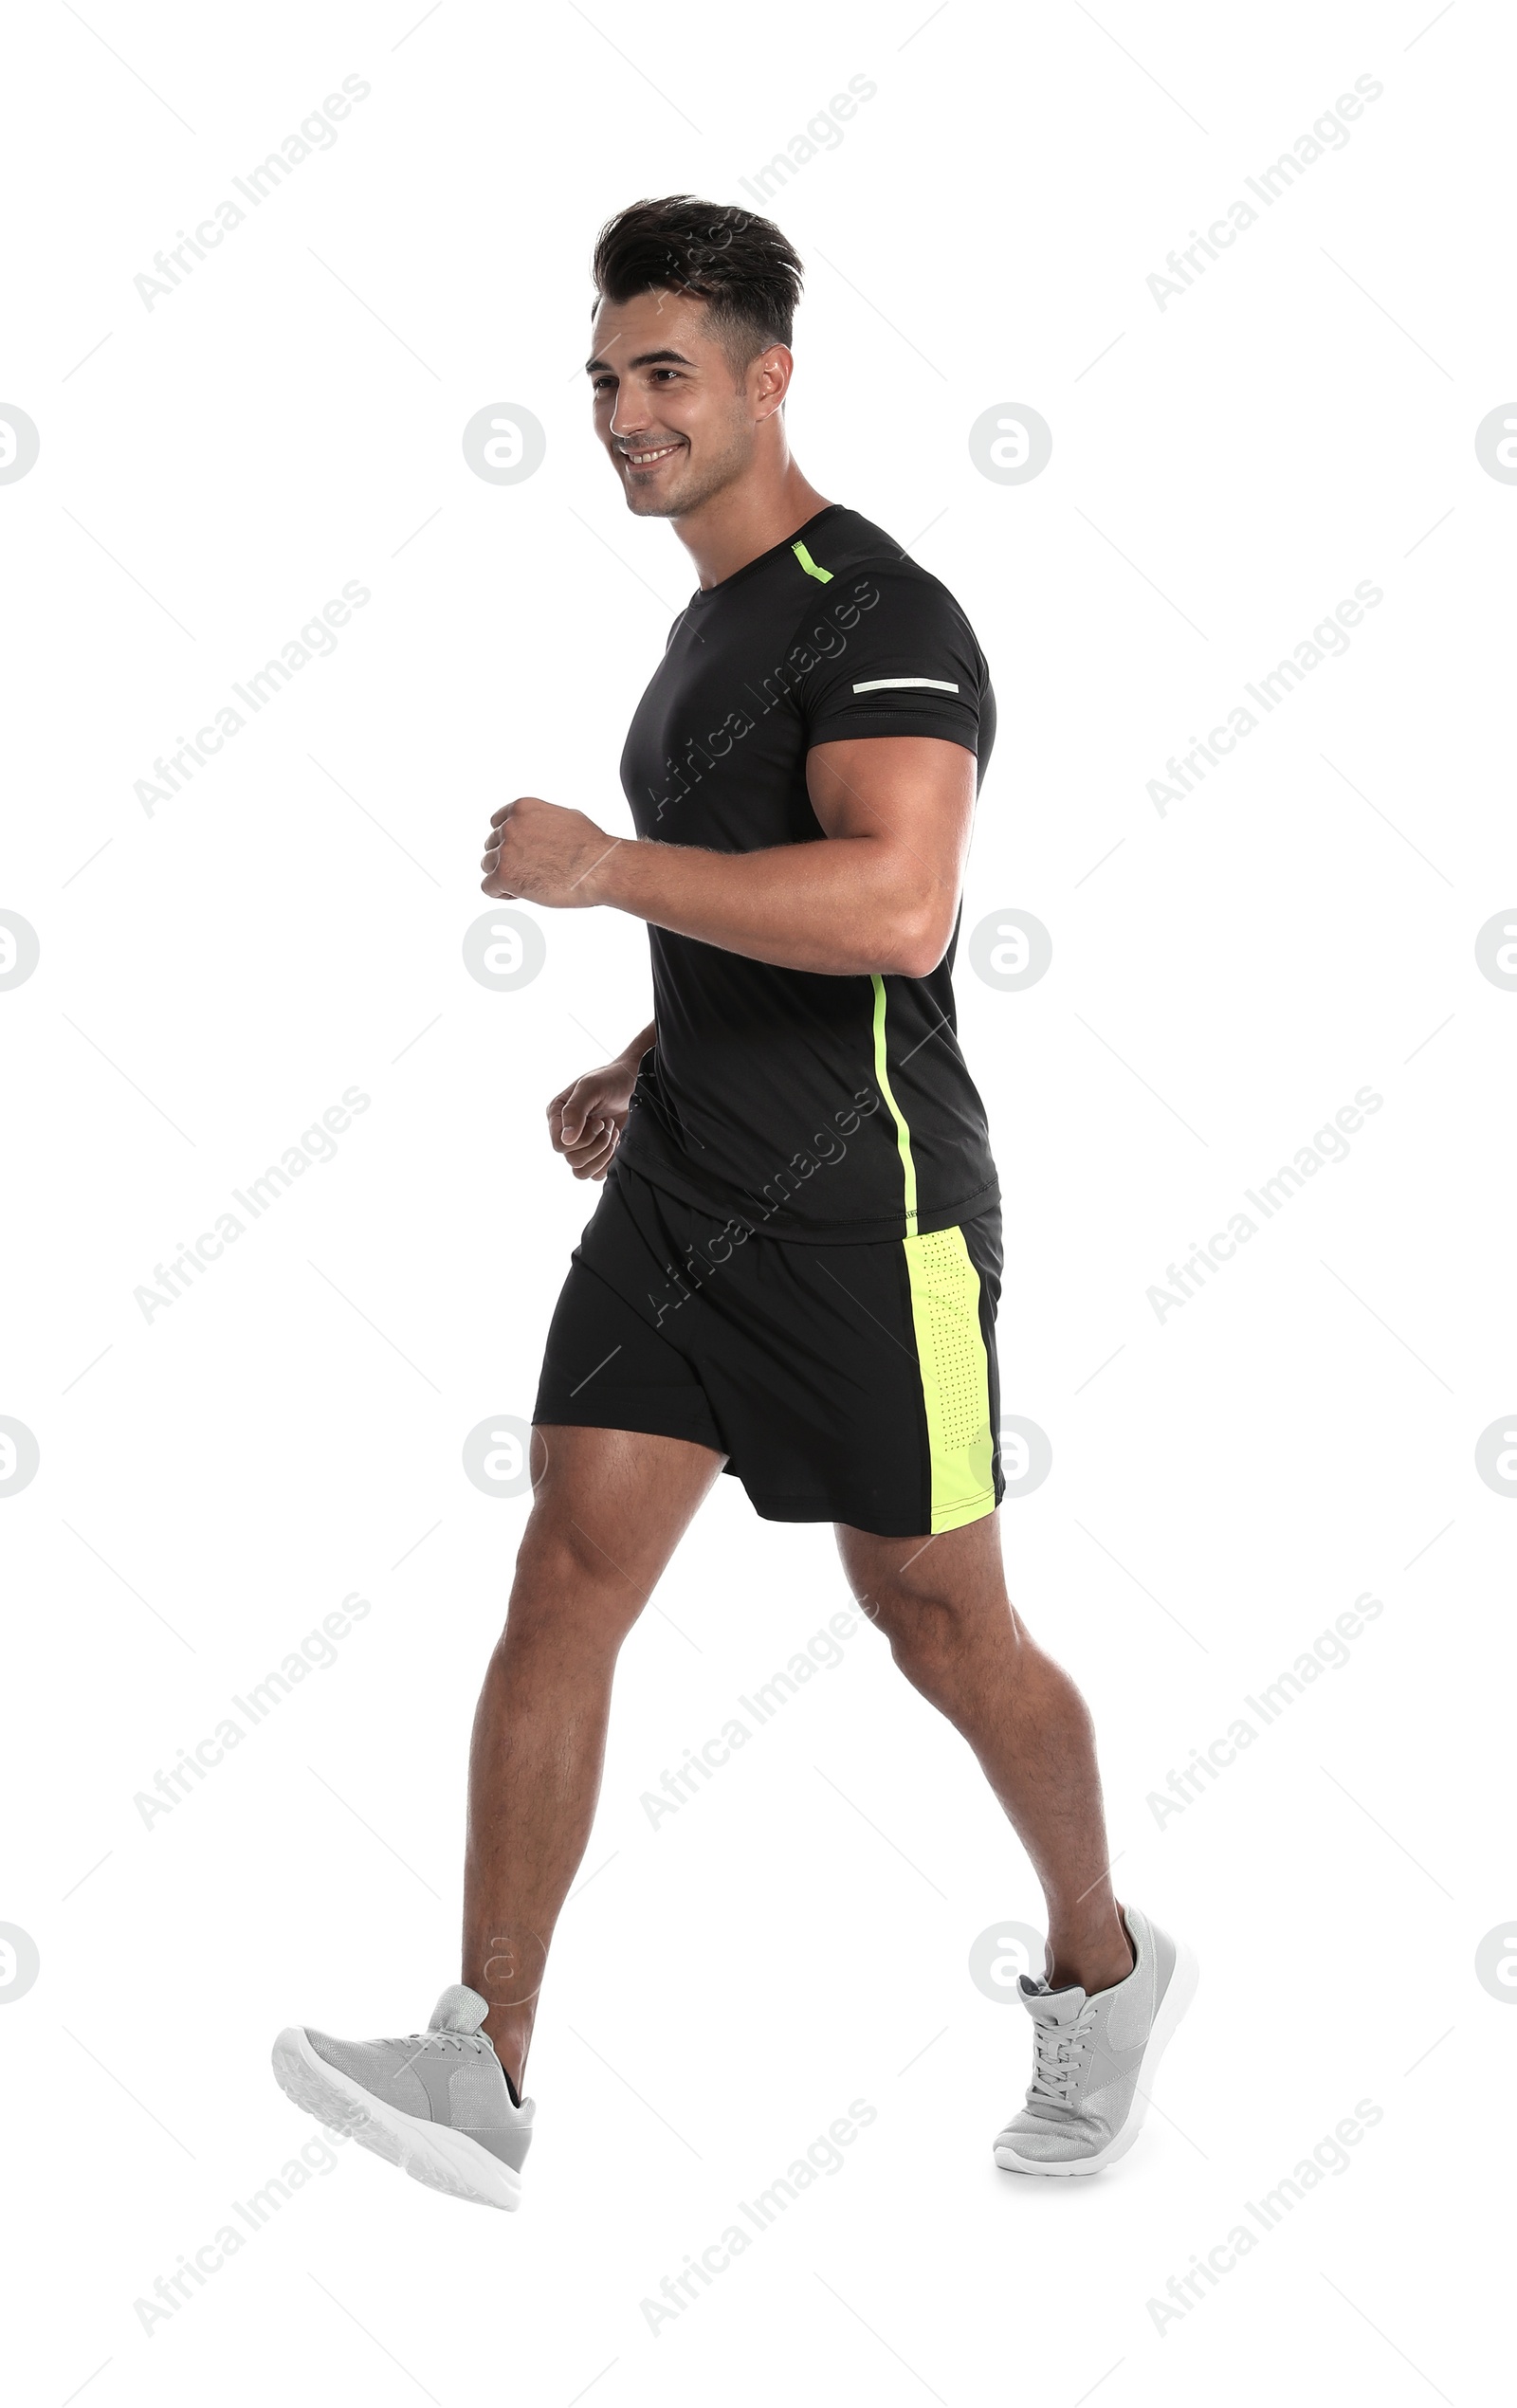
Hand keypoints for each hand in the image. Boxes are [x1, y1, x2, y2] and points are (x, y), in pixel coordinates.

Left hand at [481, 796, 617, 906]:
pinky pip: (488, 887)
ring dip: (504, 875)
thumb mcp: (566, 818)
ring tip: (529, 883)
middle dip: (507, 859)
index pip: (498, 823)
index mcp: (522, 809)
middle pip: (492, 846)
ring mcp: (505, 850)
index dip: (509, 840)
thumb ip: (543, 822)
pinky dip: (501, 893)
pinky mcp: (505, 875)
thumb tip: (542, 832)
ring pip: (488, 865)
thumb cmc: (592, 847)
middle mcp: (510, 826)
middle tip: (530, 871)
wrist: (600, 867)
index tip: (521, 852)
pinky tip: (520, 894)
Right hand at [546, 1056, 639, 1180]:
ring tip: (612, 1132)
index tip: (598, 1121)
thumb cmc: (612, 1079)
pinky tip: (617, 1140)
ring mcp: (581, 1146)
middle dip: (596, 1145)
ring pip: (582, 1172)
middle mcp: (566, 1133)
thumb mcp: (591, 1087)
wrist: (636, 1082)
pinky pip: (597, 1174)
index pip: (559, 1145)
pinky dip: (609, 1162)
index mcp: (557, 1116)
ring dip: (602, 1155)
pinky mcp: (598, 1155)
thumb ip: (575, 1110)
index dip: (582, 1139)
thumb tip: (566, 1140)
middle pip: (572, 1160)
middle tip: (607, 1123)